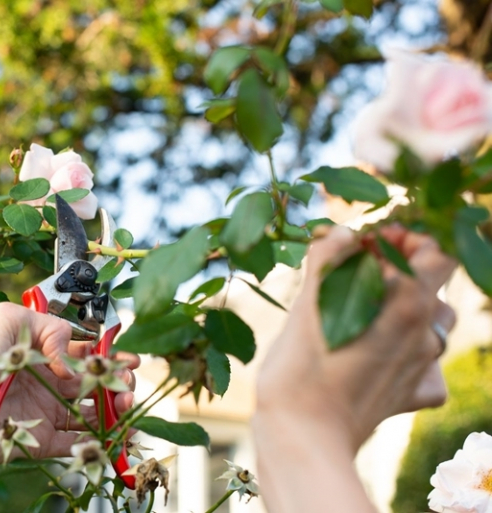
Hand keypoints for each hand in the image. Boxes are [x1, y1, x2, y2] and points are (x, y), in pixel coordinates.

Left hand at [0, 302, 138, 464]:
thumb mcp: (8, 321)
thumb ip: (49, 328)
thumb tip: (73, 361)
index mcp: (44, 356)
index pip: (86, 356)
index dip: (110, 357)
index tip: (128, 358)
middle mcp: (50, 384)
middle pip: (96, 386)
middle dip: (119, 383)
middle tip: (129, 383)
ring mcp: (47, 413)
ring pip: (92, 414)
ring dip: (114, 410)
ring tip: (124, 405)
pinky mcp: (42, 441)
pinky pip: (76, 444)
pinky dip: (97, 441)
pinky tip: (111, 433)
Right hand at [256, 225, 455, 450]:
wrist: (304, 439)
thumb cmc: (299, 370)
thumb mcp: (306, 307)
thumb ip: (328, 261)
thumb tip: (342, 232)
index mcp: (406, 304)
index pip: (434, 253)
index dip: (405, 241)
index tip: (368, 246)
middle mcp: (426, 333)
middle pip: (436, 286)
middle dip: (404, 273)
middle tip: (362, 275)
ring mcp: (424, 367)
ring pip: (434, 325)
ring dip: (409, 310)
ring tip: (367, 312)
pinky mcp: (414, 395)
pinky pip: (427, 366)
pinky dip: (410, 354)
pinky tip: (380, 356)